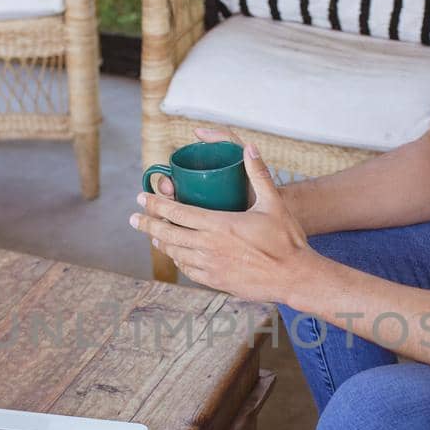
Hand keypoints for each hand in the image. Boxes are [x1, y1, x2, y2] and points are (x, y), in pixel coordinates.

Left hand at [131, 138, 315, 304]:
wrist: (295, 277)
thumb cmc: (287, 240)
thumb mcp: (274, 203)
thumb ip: (259, 174)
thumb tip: (249, 148)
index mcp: (219, 225)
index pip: (177, 213)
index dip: (156, 204)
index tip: (141, 197)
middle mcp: (210, 247)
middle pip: (168, 234)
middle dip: (148, 224)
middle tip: (134, 217)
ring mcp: (211, 267)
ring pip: (176, 254)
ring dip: (162, 243)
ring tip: (154, 235)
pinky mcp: (217, 281)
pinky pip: (189, 271)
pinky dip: (179, 261)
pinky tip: (177, 256)